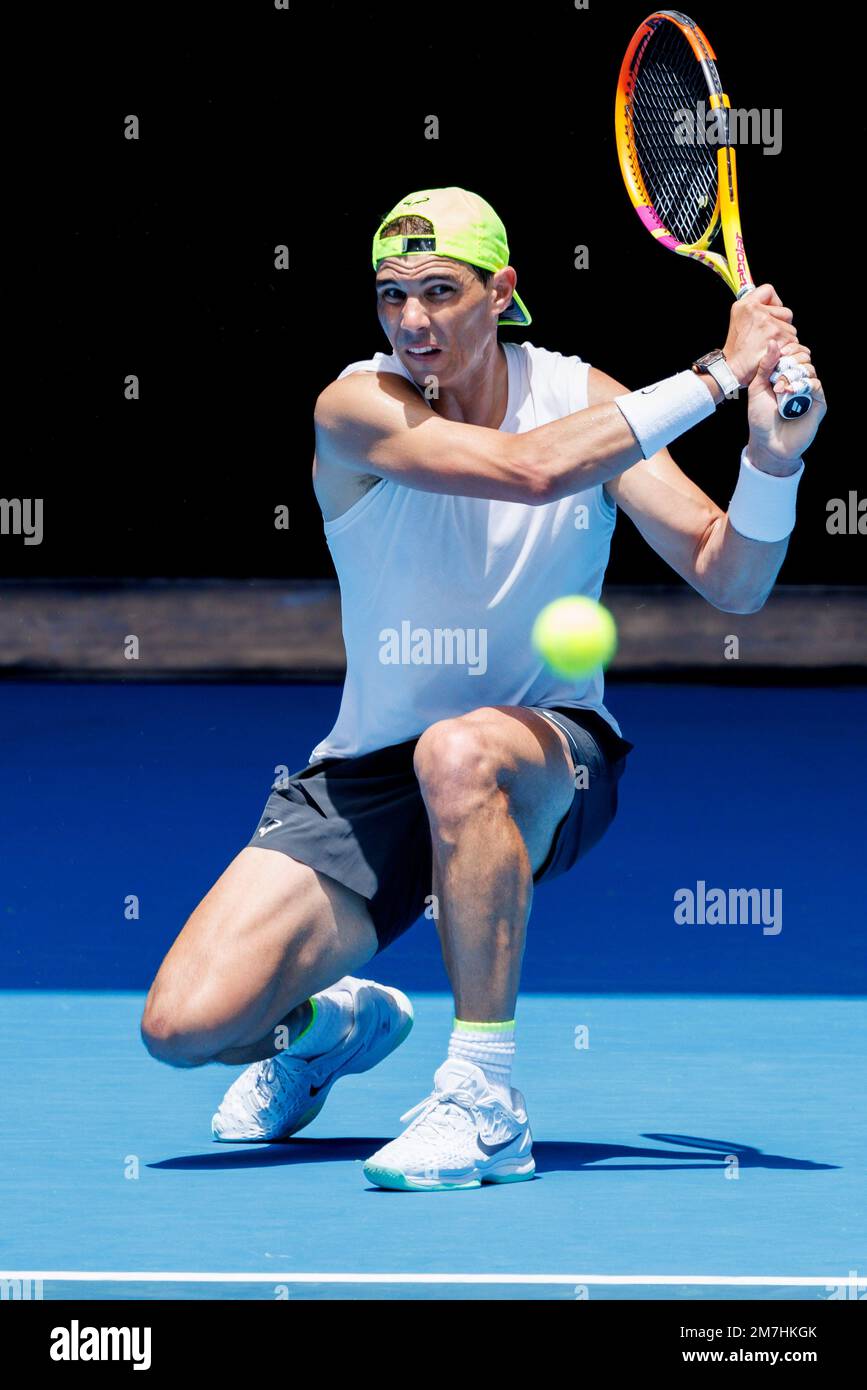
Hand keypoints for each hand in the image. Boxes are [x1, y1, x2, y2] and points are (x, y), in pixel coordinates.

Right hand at [723, 283, 796, 387]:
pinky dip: (786, 348)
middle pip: (785, 311)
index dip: (773, 301)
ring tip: (768, 346)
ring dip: (784, 338)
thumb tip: (770, 302)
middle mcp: (756, 311)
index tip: (770, 312)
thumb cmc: (736, 349)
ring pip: (790, 328)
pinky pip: (792, 339)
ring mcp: (768, 323)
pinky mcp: (777, 336)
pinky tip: (774, 352)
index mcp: (745, 305)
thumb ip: (753, 309)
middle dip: (781, 323)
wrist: (733, 369)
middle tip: (767, 336)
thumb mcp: (738, 320)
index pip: (768, 290)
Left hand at [746, 339, 826, 471]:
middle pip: (804, 357)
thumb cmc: (760, 418)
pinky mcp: (818, 402)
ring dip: (793, 374)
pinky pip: (815, 385)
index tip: (779, 353)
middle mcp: (799, 380)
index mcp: (785, 375)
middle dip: (790, 361)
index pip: (794, 352)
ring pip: (809, 369)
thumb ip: (765, 365)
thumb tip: (773, 342)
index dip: (788, 349)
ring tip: (780, 388)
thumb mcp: (757, 388)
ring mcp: (809, 391)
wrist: (768, 443)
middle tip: (777, 375)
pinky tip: (790, 391)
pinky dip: (803, 384)